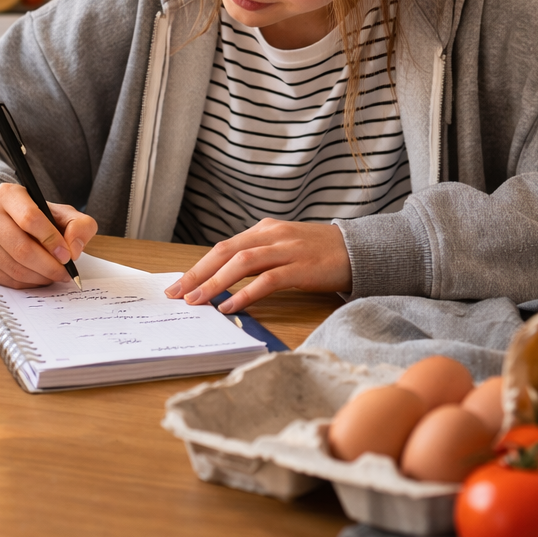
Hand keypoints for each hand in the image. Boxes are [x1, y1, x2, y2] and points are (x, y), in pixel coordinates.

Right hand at [0, 182, 96, 287]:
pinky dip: (27, 283)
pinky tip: (38, 277)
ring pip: (13, 267)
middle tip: (64, 272)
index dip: (51, 241)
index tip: (67, 255)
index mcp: (8, 194)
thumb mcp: (64, 214)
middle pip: (20, 247)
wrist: (11, 223)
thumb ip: (80, 226)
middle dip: (48, 265)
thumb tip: (73, 249)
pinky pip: (5, 279)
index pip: (30, 218)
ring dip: (40, 277)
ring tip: (54, 275)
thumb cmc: (40, 218)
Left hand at [164, 219, 350, 311]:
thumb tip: (225, 279)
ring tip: (197, 301)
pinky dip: (246, 293)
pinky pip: (267, 280)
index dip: (198, 266)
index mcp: (264, 229)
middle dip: (197, 274)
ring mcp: (287, 250)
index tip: (178, 284)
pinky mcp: (302, 268)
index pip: (223, 247)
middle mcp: (271, 235)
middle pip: (225, 252)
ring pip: (241, 264)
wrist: (361, 249)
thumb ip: (258, 256)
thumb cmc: (320, 253)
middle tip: (176, 294)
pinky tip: (231, 307)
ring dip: (215, 283)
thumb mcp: (284, 247)